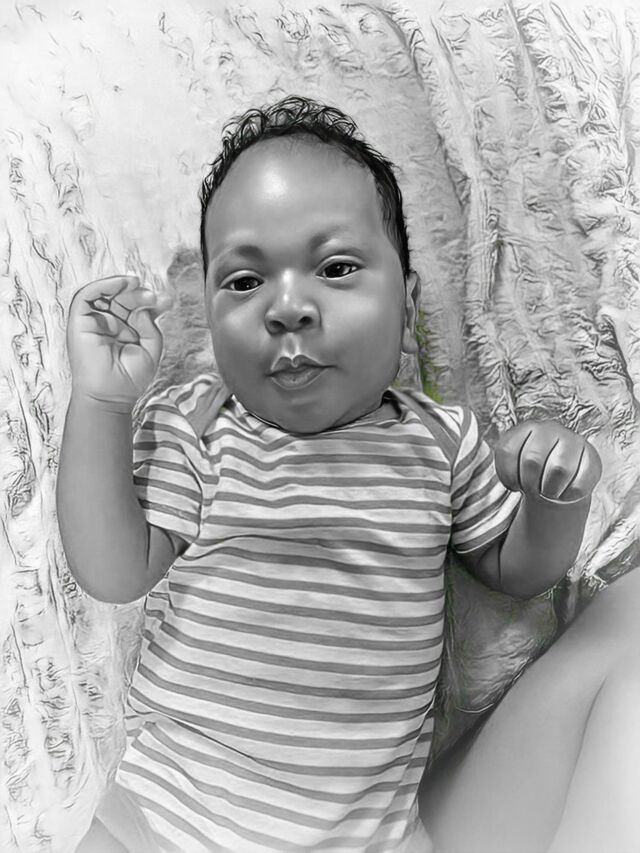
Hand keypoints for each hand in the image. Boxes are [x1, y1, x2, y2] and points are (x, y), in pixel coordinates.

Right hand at [66, 275, 173, 407]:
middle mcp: (108, 324)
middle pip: (122, 298)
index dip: (150, 301)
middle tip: (153, 297)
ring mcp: (94, 322)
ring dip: (123, 287)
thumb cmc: (129, 379)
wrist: (111, 397)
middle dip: (139, 294)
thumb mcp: (151, 348)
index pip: (136, 308)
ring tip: (139, 286)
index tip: (166, 301)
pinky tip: (121, 283)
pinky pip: (87, 295)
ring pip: (106, 294)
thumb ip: (149, 325)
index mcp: (124, 330)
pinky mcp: (79, 321)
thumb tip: (143, 308)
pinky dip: (103, 285)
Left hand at [494, 420, 601, 502]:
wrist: (560, 483)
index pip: (508, 451)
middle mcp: (550, 428)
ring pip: (558, 470)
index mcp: (527, 428)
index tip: (514, 484)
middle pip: (532, 460)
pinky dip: (568, 495)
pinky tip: (565, 491)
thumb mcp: (512, 465)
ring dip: (549, 489)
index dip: (508, 475)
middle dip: (529, 483)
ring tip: (549, 490)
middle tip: (533, 489)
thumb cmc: (533, 474)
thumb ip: (502, 460)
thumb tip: (499, 467)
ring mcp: (573, 441)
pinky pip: (578, 484)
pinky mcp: (592, 459)